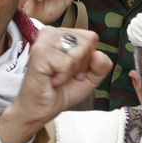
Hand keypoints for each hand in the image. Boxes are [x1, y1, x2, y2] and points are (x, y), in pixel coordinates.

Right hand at [0, 28, 110, 142]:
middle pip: (88, 42)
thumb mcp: (90, 78)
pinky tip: (52, 79)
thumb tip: (99, 54)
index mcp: (63, 34)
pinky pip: (67, 63)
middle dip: (82, 65)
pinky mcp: (39, 52)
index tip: (74, 71)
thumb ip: (102, 66)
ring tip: (58, 76)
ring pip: (79, 50)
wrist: (40, 109)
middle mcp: (52, 33)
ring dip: (72, 71)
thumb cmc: (59, 91)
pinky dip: (63, 77)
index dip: (88, 59)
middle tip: (64, 74)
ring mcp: (44, 41)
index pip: (91, 37)